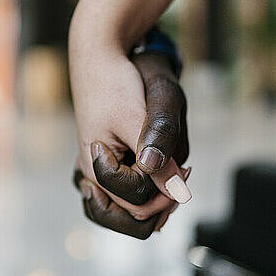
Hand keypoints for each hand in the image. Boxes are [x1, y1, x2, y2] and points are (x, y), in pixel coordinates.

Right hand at [70, 31, 190, 238]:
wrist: (100, 58)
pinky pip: (121, 197)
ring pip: (126, 213)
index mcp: (96, 168)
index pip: (139, 204)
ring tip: (173, 176)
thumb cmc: (115, 83)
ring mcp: (95, 173)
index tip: (183, 165)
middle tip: (181, 170)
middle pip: (132, 217)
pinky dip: (144, 193)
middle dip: (163, 199)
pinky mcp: (103, 165)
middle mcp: (91, 177)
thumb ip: (157, 155)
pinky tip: (161, 180)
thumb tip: (178, 192)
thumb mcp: (139, 117)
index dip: (167, 190)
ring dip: (155, 200)